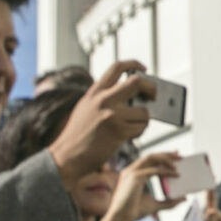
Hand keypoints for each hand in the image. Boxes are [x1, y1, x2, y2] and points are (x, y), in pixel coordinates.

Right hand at [48, 60, 154, 183]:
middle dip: (151, 88)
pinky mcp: (119, 131)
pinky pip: (141, 127)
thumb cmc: (78, 135)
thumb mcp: (86, 108)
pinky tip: (130, 135)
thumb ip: (104, 98)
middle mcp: (103, 100)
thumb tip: (133, 95)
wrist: (67, 156)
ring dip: (143, 119)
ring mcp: (112, 115)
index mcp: (95, 92)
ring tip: (133, 125)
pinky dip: (140, 132)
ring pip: (144, 111)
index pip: (117, 68)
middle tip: (153, 97)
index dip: (133, 64)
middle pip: (137, 83)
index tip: (143, 68)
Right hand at [106, 150, 180, 220]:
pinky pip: (153, 170)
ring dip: (165, 158)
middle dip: (166, 154)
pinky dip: (166, 171)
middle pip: (150, 156)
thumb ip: (169, 202)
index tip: (175, 158)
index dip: (162, 157)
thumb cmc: (133, 212)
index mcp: (133, 175)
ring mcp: (131, 172)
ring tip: (178, 162)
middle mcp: (131, 171)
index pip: (148, 161)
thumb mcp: (155, 205)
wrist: (121, 219)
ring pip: (151, 158)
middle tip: (180, 156)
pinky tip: (175, 174)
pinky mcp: (134, 177)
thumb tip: (184, 199)